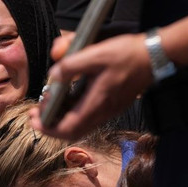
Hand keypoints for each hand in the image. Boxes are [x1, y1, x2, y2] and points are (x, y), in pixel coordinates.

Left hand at [30, 33, 152, 140]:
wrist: (154, 57)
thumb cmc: (127, 54)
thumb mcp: (96, 53)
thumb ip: (71, 65)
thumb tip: (53, 76)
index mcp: (97, 103)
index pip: (68, 128)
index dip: (47, 128)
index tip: (33, 118)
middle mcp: (103, 112)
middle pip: (71, 132)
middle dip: (50, 127)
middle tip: (35, 114)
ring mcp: (108, 111)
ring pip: (79, 127)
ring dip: (60, 120)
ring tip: (47, 106)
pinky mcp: (111, 107)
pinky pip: (87, 119)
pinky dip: (72, 114)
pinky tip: (65, 100)